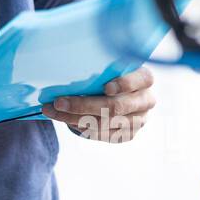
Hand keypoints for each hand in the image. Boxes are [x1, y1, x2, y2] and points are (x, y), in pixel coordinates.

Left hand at [41, 67, 155, 142]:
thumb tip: (66, 71)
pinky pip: (103, 135)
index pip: (142, 79)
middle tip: (58, 102)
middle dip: (83, 105)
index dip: (125, 84)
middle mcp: (146, 101)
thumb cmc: (111, 73)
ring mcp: (139, 120)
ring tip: (53, 112)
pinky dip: (82, 128)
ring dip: (75, 119)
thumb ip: (100, 67)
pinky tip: (66, 120)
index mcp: (145, 78)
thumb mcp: (110, 65)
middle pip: (116, 107)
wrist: (120, 93)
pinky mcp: (128, 135)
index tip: (105, 87)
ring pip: (105, 124)